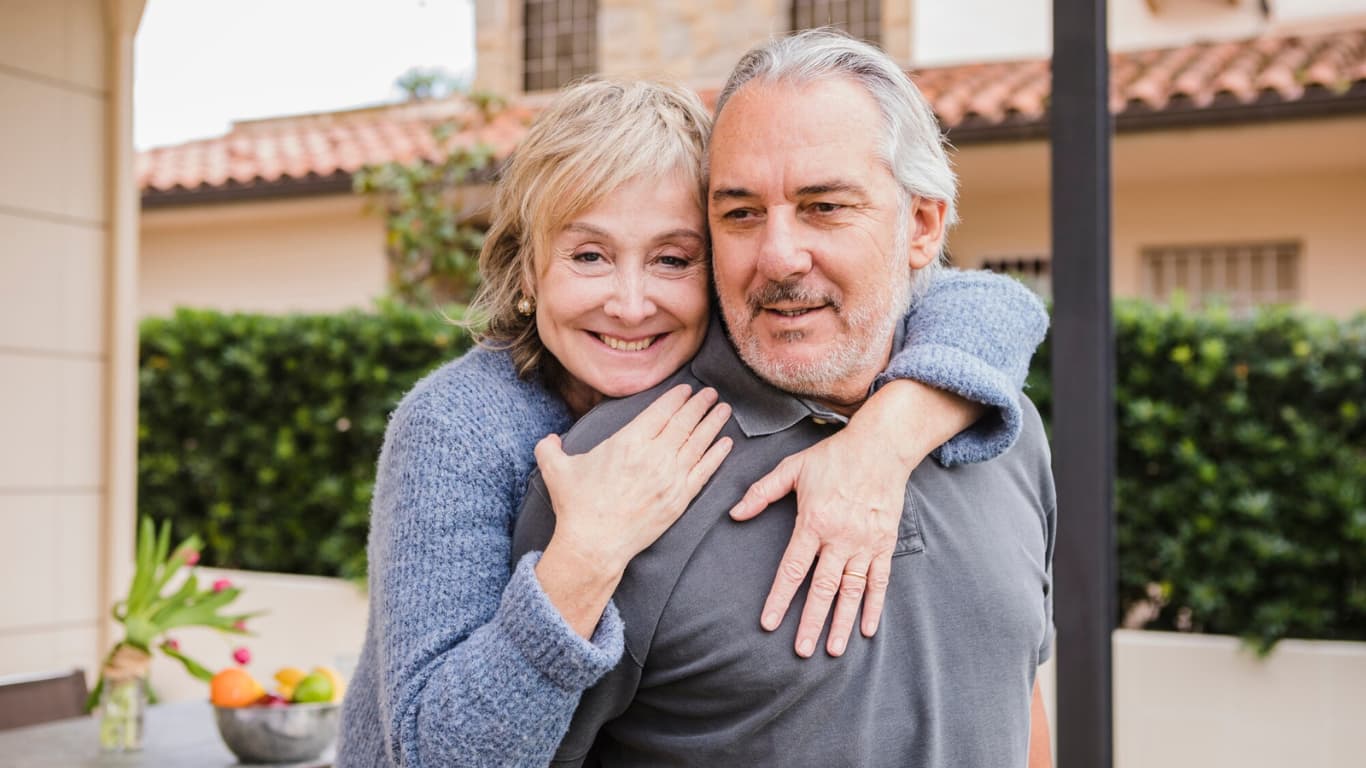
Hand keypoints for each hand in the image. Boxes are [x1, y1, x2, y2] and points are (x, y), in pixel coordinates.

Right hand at [537, 384, 732, 577]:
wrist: (594, 545)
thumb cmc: (577, 506)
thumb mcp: (556, 470)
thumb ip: (550, 448)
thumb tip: (548, 439)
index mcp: (628, 441)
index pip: (661, 411)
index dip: (677, 398)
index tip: (687, 389)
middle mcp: (654, 455)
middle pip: (684, 422)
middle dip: (700, 405)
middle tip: (711, 394)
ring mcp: (670, 478)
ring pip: (698, 443)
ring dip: (713, 424)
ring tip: (724, 410)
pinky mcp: (679, 499)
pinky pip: (704, 472)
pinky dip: (717, 455)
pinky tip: (726, 444)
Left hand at [729, 429, 906, 657]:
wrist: (881, 447)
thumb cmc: (833, 457)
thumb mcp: (792, 468)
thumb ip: (762, 492)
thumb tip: (734, 513)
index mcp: (813, 522)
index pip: (793, 568)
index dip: (780, 597)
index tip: (769, 623)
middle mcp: (839, 538)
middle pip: (822, 588)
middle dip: (811, 622)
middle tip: (801, 651)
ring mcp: (864, 543)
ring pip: (851, 591)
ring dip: (841, 622)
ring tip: (833, 650)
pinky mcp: (884, 543)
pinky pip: (879, 581)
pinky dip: (873, 605)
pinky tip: (866, 628)